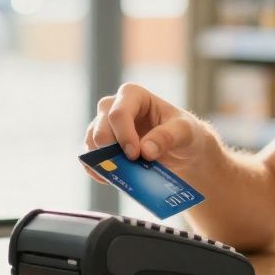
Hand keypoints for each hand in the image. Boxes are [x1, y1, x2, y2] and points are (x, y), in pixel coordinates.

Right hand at [82, 83, 220, 183]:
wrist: (181, 149)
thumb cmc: (183, 132)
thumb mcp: (184, 131)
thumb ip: (167, 136)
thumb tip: (146, 150)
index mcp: (133, 95)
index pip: (119, 112)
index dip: (124, 135)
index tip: (135, 154)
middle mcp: (114, 107)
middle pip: (100, 128)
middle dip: (110, 150)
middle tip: (127, 166)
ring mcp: (105, 127)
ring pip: (92, 143)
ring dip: (104, 161)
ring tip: (122, 175)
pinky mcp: (102, 147)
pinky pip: (90, 159)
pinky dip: (98, 171)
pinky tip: (111, 179)